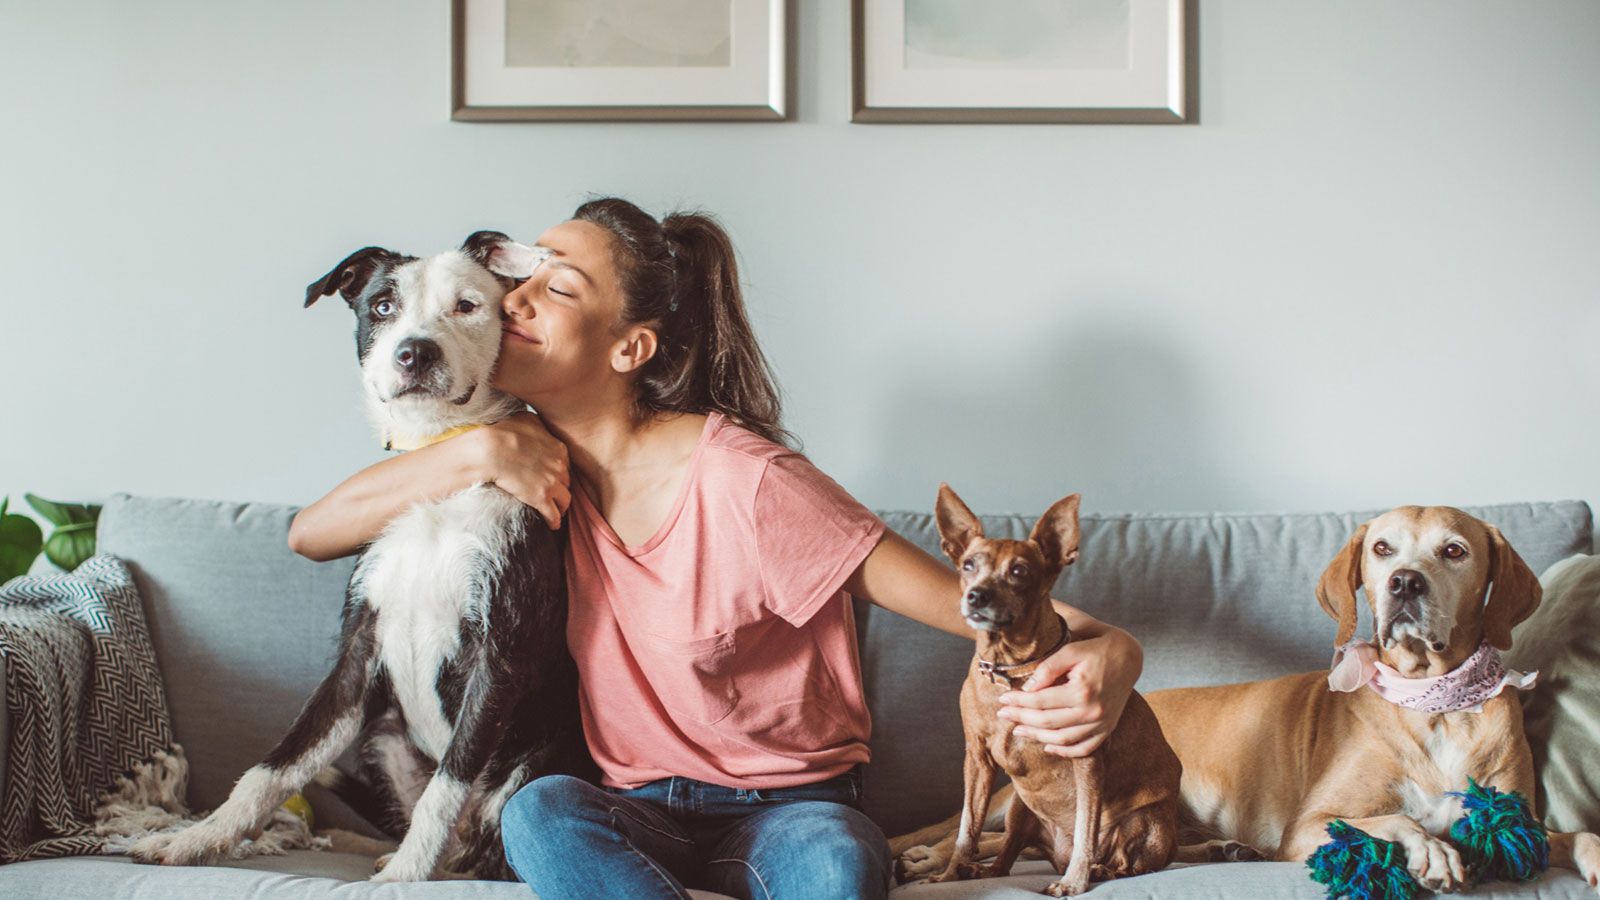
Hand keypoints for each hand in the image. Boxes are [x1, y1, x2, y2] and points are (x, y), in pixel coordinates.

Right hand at [474, 411, 570, 528]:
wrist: (490, 450)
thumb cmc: (503, 432)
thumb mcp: (526, 420)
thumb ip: (538, 425)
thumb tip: (538, 426)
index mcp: (558, 448)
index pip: (565, 463)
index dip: (558, 470)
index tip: (552, 475)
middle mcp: (560, 466)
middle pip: (566, 481)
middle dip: (560, 486)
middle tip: (553, 493)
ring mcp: (552, 483)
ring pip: (565, 499)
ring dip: (561, 506)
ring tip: (557, 511)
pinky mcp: (541, 499)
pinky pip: (553, 515)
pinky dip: (554, 521)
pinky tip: (552, 525)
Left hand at [995, 626, 1142, 757]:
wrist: (1129, 657)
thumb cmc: (1097, 649)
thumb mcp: (1071, 649)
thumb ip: (1048, 668)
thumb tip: (1026, 688)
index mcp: (1082, 690)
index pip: (1040, 701)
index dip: (1018, 702)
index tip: (1002, 700)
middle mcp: (1093, 711)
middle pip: (1048, 722)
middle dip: (1021, 719)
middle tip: (1003, 715)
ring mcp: (1102, 723)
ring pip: (1063, 740)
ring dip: (1037, 737)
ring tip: (1018, 730)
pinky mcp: (1108, 728)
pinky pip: (1084, 748)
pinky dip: (1065, 751)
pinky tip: (1047, 746)